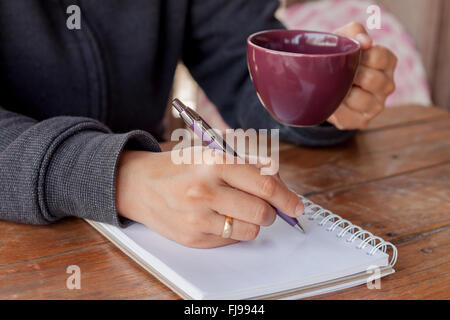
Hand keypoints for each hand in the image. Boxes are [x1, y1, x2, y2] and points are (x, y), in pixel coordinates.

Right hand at [115, 148, 303, 247]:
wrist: (138, 184)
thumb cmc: (179, 166)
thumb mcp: (211, 152)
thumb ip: (248, 164)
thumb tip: (279, 183)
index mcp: (214, 163)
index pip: (265, 185)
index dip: (288, 198)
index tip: (296, 205)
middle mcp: (206, 191)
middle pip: (262, 212)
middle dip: (272, 212)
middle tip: (267, 209)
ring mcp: (198, 217)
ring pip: (249, 231)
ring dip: (253, 223)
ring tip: (239, 211)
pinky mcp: (192, 237)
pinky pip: (229, 241)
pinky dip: (232, 231)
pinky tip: (218, 218)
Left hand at [327, 22, 396, 129]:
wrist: (321, 85)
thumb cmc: (337, 58)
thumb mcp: (343, 38)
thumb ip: (355, 32)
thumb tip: (365, 43)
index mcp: (388, 62)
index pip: (377, 56)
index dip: (358, 57)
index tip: (346, 58)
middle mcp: (388, 85)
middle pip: (371, 79)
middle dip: (350, 76)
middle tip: (338, 74)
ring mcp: (377, 105)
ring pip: (360, 99)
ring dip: (342, 93)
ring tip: (335, 88)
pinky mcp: (362, 121)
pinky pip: (347, 115)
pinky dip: (335, 108)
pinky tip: (334, 102)